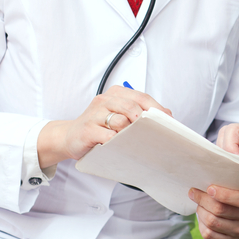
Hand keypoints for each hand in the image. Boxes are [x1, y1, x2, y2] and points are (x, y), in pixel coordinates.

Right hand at [37, 86, 170, 167]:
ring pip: (121, 121)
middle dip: (145, 120)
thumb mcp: (118, 114)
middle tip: (153, 132)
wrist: (69, 137)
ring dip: (130, 133)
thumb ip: (137, 112)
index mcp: (116, 93)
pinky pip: (108, 136)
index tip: (168, 119)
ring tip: (131, 140)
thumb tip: (165, 115)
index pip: (142, 97)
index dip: (157, 108)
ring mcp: (95, 114)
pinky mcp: (88, 129)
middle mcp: (105, 100)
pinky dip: (117, 142)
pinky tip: (118, 145)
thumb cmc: (99, 126)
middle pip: (133, 106)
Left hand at [189, 182, 238, 238]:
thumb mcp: (236, 179)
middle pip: (221, 210)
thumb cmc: (233, 188)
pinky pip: (209, 235)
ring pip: (212, 222)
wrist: (236, 204)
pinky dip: (201, 225)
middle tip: (195, 192)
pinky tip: (202, 216)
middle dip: (203, 200)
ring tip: (200, 204)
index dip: (224, 195)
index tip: (209, 188)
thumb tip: (203, 180)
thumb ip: (226, 177)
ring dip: (201, 211)